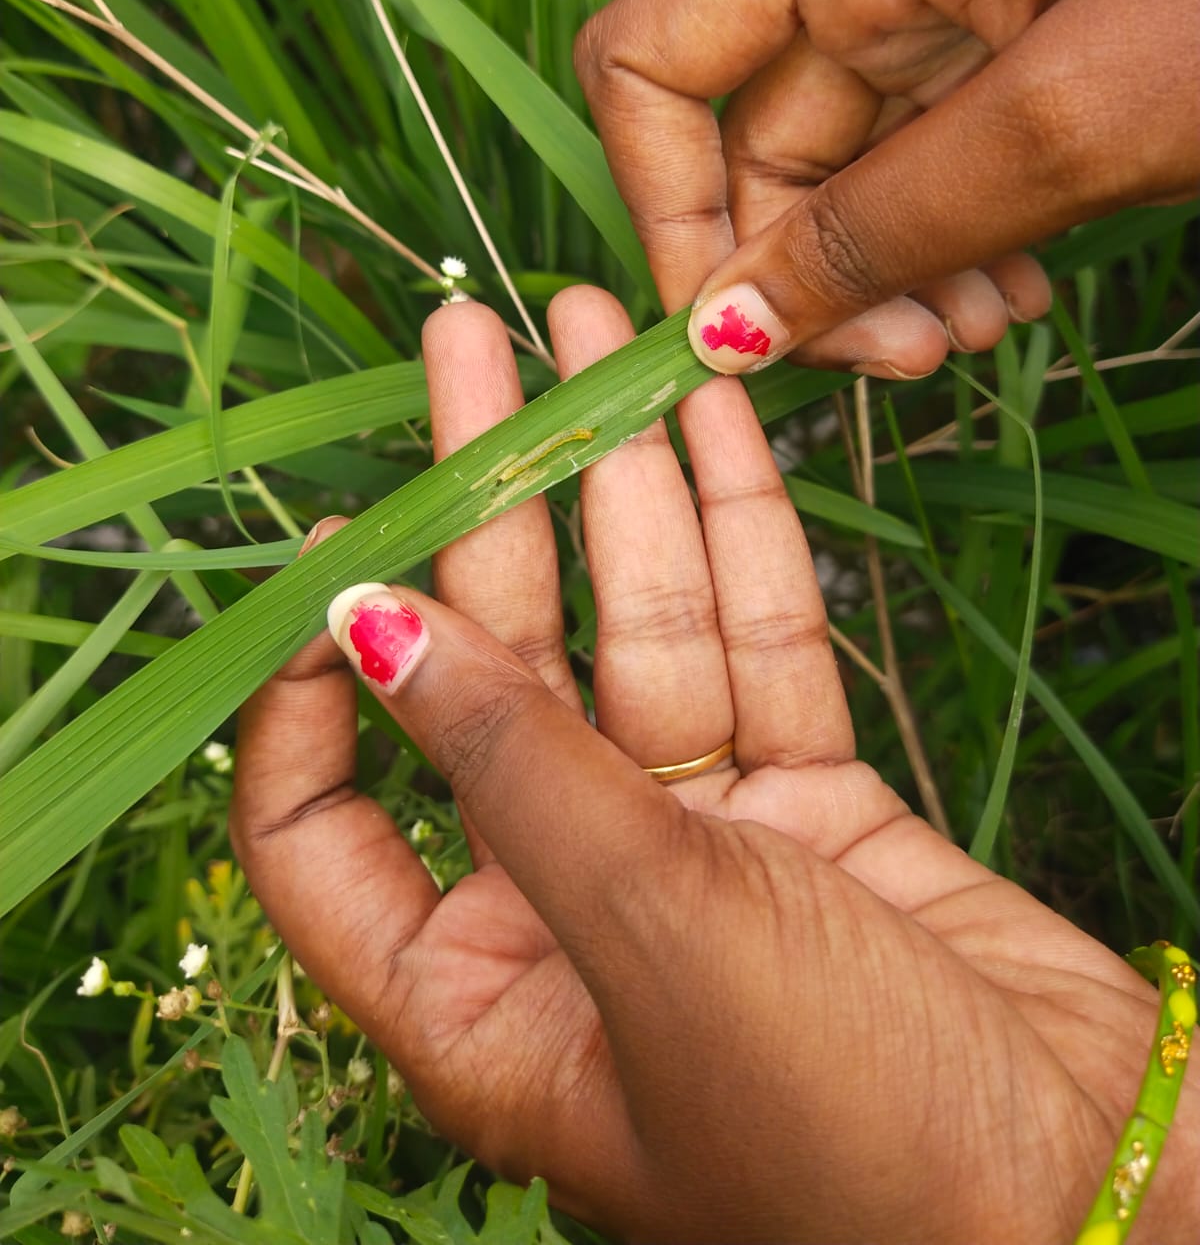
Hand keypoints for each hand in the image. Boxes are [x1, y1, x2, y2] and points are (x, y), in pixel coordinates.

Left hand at [232, 289, 1197, 1243]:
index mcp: (476, 999)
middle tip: (472, 342)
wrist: (1097, 1198)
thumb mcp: (652, 933)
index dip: (308, 692)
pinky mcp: (808, 808)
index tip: (333, 548)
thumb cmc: (850, 1131)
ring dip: (623, 485)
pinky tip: (707, 421)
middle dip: (487, 501)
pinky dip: (739, 540)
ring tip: (597, 329)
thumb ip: (511, 766)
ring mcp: (696, 851)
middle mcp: (567, 913)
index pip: (322, 832)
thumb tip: (362, 622)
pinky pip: (756, 650)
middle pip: (499, 674)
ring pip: (639, 639)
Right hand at [574, 0, 1199, 378]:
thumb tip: (726, 328)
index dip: (664, 201)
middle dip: (806, 271)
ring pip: (846, 169)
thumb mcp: (1084, 114)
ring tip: (979, 333)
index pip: (653, 56)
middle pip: (750, 136)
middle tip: (904, 365)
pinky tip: (1018, 295)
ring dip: (885, 275)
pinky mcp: (1030, 44)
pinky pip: (935, 164)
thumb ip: (890, 222)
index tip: (734, 334)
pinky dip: (953, 246)